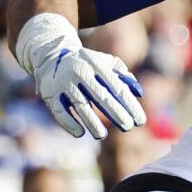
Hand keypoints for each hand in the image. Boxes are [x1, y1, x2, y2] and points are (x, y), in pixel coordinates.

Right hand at [16, 16, 145, 139]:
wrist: (51, 56)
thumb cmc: (87, 64)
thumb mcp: (105, 63)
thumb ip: (123, 75)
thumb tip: (139, 93)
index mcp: (96, 64)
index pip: (117, 87)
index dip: (130, 105)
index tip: (140, 121)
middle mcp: (80, 71)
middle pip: (101, 97)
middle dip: (116, 114)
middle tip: (127, 127)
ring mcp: (64, 82)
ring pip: (81, 105)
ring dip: (92, 123)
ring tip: (102, 135)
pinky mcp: (51, 92)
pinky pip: (60, 111)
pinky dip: (69, 123)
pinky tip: (80, 133)